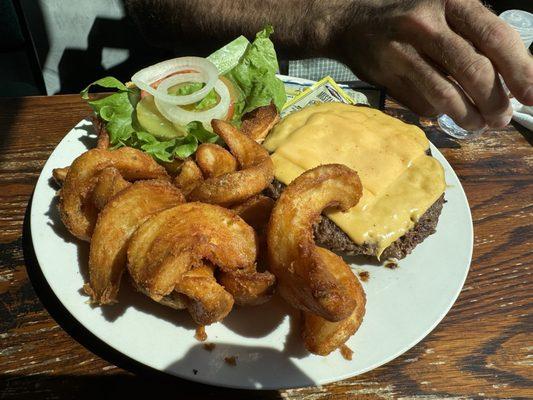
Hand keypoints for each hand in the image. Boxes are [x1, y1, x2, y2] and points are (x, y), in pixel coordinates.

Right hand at [341, 0, 532, 129]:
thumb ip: (475, 37)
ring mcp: (402, 52)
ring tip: (478, 124)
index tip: (532, 95)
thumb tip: (512, 77)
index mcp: (451, 1)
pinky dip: (438, 113)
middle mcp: (426, 24)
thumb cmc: (409, 16)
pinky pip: (421, 103)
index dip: (520, 70)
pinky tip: (445, 112)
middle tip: (502, 118)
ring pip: (446, 94)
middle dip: (495, 102)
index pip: (495, 38)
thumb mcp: (445, 11)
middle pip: (474, 71)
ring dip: (469, 116)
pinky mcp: (386, 76)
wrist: (351, 23)